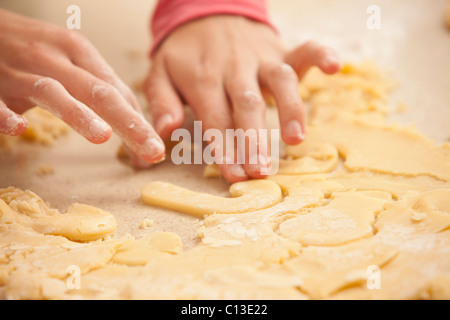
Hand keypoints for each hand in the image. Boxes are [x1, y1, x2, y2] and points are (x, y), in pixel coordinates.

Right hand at [0, 9, 164, 164]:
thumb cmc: (34, 51)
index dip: (139, 122)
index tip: (156, 150)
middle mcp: (54, 59)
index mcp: (78, 53)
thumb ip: (100, 91)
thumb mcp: (72, 62)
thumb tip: (134, 128)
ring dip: (78, 114)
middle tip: (151, 151)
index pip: (117, 91)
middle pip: (98, 92)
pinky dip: (6, 113)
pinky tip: (19, 128)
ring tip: (102, 136)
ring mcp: (20, 71)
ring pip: (53, 92)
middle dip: (129, 124)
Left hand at [144, 15, 339, 181]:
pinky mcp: (280, 50)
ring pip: (279, 81)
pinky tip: (335, 67)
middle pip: (247, 105)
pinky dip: (320, 55)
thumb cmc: (185, 53)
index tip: (233, 176)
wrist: (206, 12)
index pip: (215, 118)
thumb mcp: (160, 73)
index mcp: (202, 79)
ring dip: (290, 109)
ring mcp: (260, 58)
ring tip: (295, 140)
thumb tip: (165, 131)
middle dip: (253, 139)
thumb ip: (161, 102)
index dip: (225, 148)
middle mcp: (234, 69)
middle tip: (260, 171)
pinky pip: (303, 49)